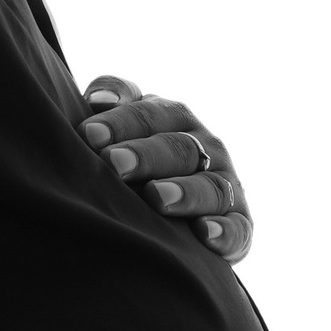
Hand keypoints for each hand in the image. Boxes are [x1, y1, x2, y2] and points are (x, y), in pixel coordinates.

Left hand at [78, 76, 251, 262]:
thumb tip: (99, 96)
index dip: (120, 123)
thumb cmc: (137, 152)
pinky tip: (204, 234)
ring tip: (158, 198)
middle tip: (114, 163)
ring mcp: (226, 184)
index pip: (149, 114)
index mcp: (175, 118)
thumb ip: (117, 96)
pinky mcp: (240, 223)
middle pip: (179, 148)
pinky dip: (225, 231)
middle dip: (146, 155)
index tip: (89, 135)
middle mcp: (207, 147)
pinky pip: (238, 228)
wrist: (178, 203)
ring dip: (186, 192)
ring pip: (211, 186)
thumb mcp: (127, 119)